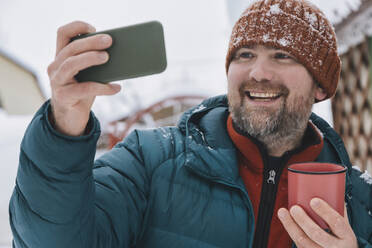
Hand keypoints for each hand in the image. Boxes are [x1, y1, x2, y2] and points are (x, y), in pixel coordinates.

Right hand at [47, 21, 120, 135]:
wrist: (70, 118)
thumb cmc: (82, 92)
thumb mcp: (87, 75)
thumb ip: (95, 63)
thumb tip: (120, 53)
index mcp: (61, 57)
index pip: (63, 34)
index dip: (76, 27)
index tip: (93, 28)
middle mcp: (55, 67)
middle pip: (70, 48)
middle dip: (90, 42)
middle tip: (109, 40)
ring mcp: (57, 81)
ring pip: (70, 64)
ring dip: (90, 58)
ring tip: (107, 57)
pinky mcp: (63, 97)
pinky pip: (84, 89)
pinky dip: (102, 87)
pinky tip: (115, 88)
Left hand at [277, 198, 357, 247]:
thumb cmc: (342, 238)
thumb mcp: (345, 227)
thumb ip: (338, 211)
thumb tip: (328, 189)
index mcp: (346, 236)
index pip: (337, 223)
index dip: (325, 211)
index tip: (314, 200)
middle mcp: (335, 247)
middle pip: (317, 234)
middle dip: (303, 220)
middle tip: (294, 208)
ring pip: (303, 241)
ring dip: (291, 225)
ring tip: (283, 212)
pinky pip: (299, 244)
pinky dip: (291, 231)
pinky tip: (286, 221)